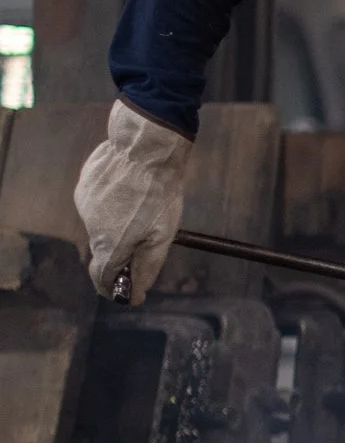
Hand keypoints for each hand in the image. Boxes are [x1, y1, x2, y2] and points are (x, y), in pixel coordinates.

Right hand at [75, 100, 191, 303]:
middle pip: (104, 250)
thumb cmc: (159, 195)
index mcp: (109, 243)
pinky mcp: (84, 184)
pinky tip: (130, 191)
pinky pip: (99, 203)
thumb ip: (146, 267)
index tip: (126, 292)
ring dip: (119, 223)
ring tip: (142, 206)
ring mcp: (84, 203)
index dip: (112, 289)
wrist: (144, 148)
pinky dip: (113, 203)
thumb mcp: (162, 237)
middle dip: (122, 252)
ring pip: (102, 224)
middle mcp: (90, 225)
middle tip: (147, 237)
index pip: (102, 277)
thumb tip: (136, 294)